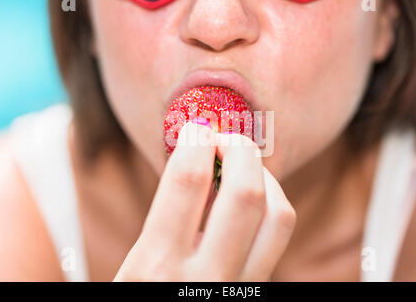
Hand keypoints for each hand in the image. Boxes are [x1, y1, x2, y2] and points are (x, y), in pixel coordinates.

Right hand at [114, 123, 295, 280]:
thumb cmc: (144, 294)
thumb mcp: (137, 265)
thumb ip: (168, 218)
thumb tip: (201, 159)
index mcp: (155, 268)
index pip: (186, 182)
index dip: (194, 142)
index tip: (195, 130)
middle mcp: (204, 281)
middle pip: (245, 193)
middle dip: (239, 149)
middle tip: (226, 139)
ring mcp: (241, 291)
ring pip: (279, 215)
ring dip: (265, 177)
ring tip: (243, 167)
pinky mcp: (260, 294)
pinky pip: (279, 237)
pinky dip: (272, 204)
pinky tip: (253, 198)